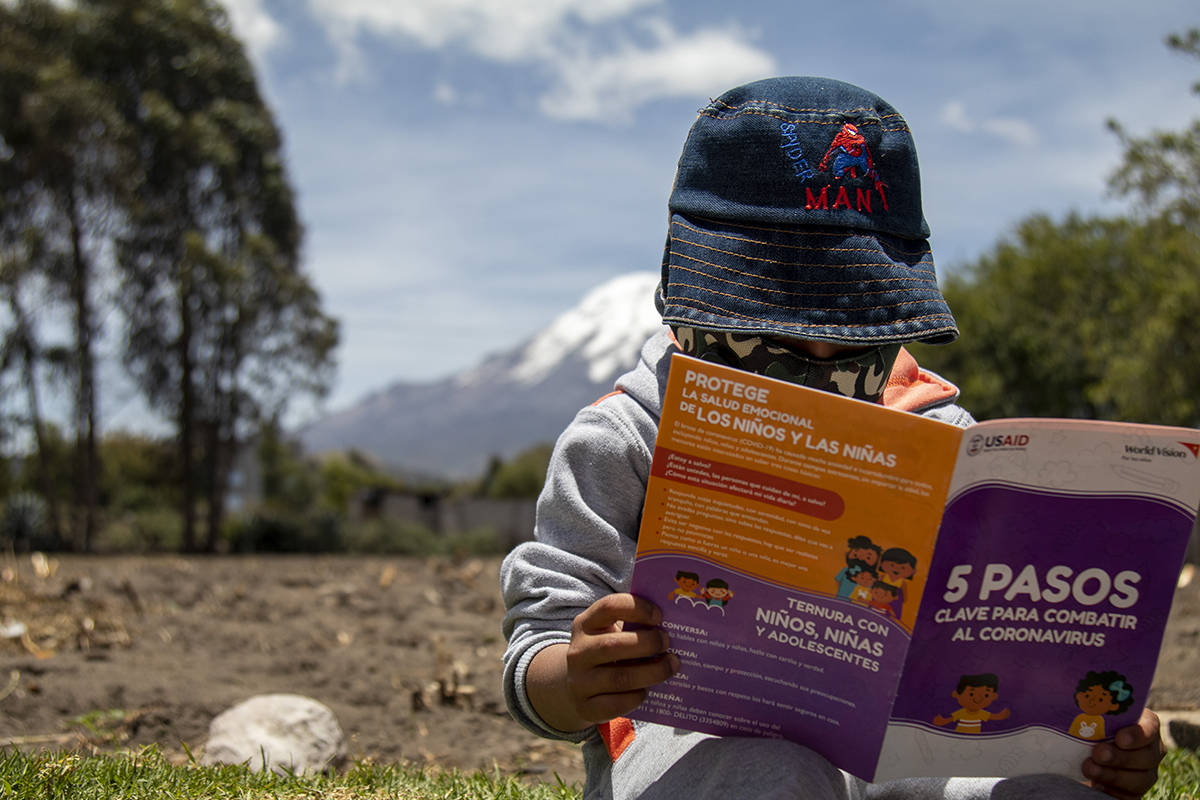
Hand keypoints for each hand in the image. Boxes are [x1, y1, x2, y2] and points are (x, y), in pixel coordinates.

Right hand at [565, 593, 678, 724]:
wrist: (580, 686)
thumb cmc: (607, 654)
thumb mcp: (611, 633)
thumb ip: (633, 626)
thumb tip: (672, 626)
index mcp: (585, 624)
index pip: (608, 607)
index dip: (637, 608)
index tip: (659, 616)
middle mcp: (578, 651)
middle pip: (613, 645)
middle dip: (648, 644)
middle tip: (668, 644)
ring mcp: (578, 681)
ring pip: (620, 678)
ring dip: (652, 672)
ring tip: (671, 666)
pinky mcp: (585, 707)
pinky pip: (616, 704)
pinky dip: (636, 697)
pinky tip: (646, 690)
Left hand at [1081, 708, 1165, 798]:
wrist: (1081, 747)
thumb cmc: (1084, 721)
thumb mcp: (1087, 709)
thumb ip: (1084, 700)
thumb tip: (1057, 684)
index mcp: (1144, 724)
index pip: (1150, 727)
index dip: (1137, 734)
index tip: (1119, 738)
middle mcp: (1150, 749)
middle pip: (1147, 756)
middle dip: (1121, 757)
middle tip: (1097, 754)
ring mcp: (1145, 772)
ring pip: (1140, 779)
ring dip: (1113, 775)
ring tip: (1089, 769)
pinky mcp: (1134, 791)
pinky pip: (1130, 797)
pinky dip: (1113, 792)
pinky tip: (1095, 786)